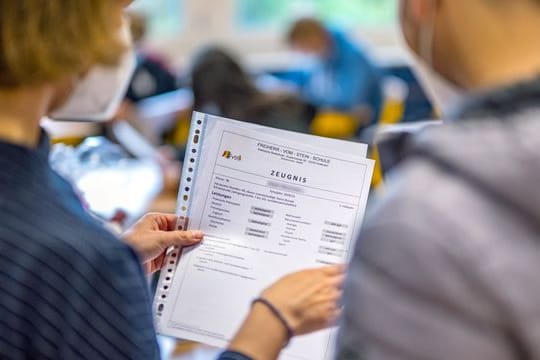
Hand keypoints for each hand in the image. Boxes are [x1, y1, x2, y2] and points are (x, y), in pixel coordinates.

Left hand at [122, 213, 203, 273]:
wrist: (118, 265)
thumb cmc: (133, 245)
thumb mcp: (160, 238)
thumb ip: (180, 237)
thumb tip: (197, 234)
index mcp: (155, 220)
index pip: (178, 221)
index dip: (190, 226)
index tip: (204, 230)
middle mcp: (156, 232)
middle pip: (178, 235)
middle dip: (189, 239)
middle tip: (205, 242)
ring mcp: (156, 246)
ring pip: (176, 247)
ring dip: (184, 251)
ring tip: (200, 252)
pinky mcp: (156, 259)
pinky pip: (172, 258)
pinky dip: (178, 260)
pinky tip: (189, 262)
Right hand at [228, 265, 344, 359]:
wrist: (276, 315)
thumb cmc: (278, 296)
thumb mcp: (292, 277)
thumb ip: (309, 277)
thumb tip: (313, 279)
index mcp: (318, 275)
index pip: (339, 269)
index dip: (343, 270)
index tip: (345, 271)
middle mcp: (328, 288)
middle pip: (345, 283)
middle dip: (344, 284)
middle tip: (342, 285)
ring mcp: (331, 304)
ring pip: (345, 298)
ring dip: (342, 298)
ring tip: (334, 301)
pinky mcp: (330, 320)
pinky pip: (341, 314)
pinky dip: (339, 313)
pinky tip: (333, 313)